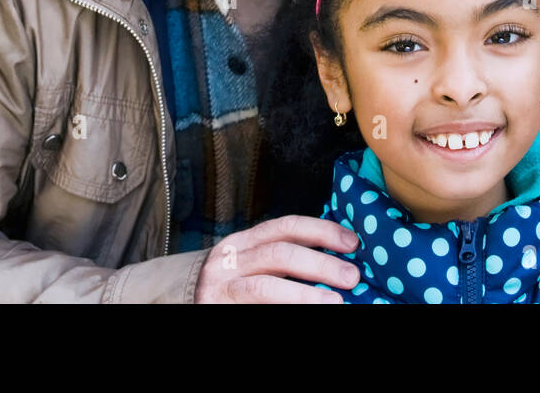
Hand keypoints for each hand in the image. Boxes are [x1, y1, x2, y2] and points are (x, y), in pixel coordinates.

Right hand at [194, 214, 360, 302]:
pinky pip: (256, 309)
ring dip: (305, 294)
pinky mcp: (218, 310)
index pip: (286, 227)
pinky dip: (287, 311)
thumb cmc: (231, 283)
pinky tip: (309, 313)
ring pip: (266, 288)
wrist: (186, 302)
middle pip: (280, 254)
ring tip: (335, 302)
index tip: (353, 242)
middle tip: (351, 276)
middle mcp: (230, 260)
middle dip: (320, 264)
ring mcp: (222, 288)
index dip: (322, 231)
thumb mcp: (253, 260)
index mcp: (245, 241)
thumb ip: (285, 254)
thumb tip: (339, 257)